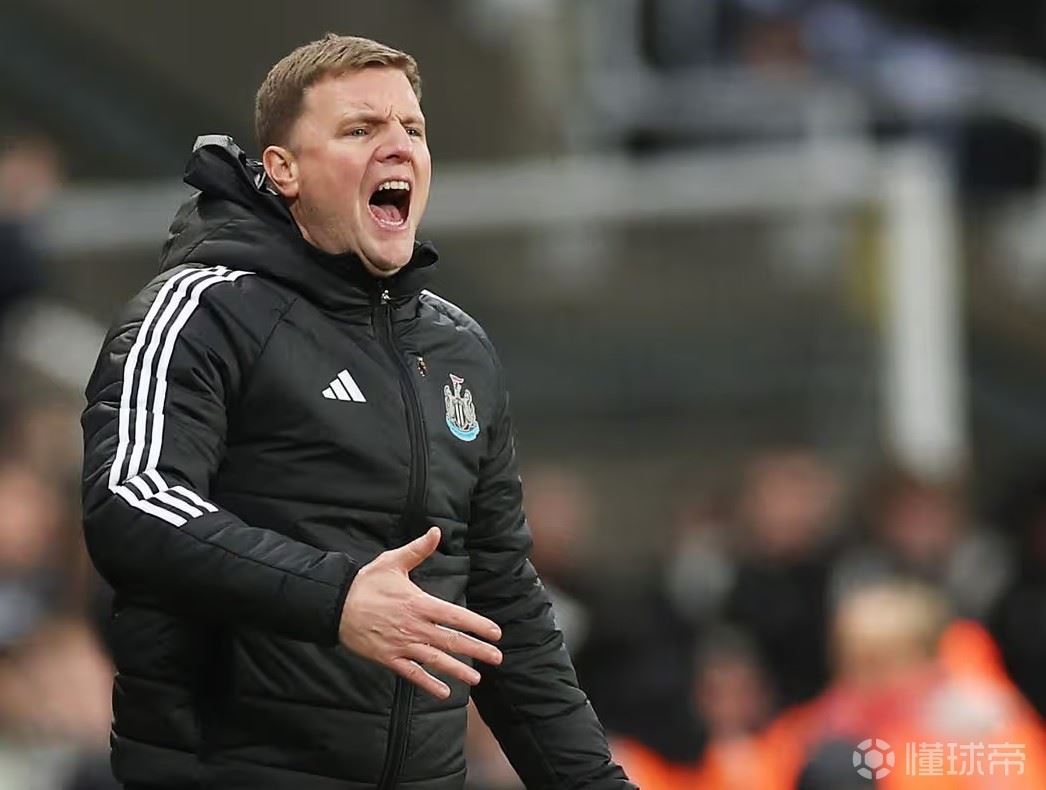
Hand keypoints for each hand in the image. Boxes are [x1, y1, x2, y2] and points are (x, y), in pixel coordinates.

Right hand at [339, 526, 501, 698]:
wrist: (335, 605)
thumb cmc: (366, 583)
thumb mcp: (393, 562)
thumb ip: (418, 550)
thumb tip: (436, 531)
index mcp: (419, 603)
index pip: (455, 616)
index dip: (477, 625)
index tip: (495, 632)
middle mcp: (414, 627)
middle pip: (451, 640)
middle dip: (476, 650)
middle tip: (497, 658)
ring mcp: (401, 644)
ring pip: (435, 660)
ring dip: (457, 670)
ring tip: (476, 678)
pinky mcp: (388, 658)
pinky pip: (412, 674)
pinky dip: (428, 684)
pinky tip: (443, 693)